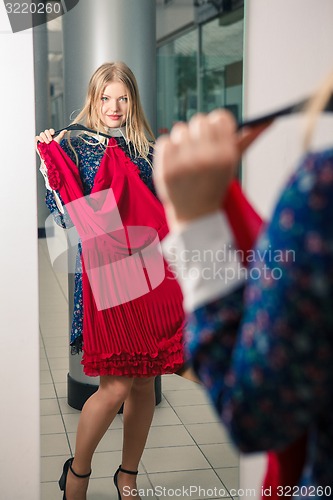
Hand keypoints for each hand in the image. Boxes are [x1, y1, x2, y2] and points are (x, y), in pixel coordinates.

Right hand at [35, 128, 66, 155]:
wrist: (50, 155)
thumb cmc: (54, 148)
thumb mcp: (58, 140)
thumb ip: (61, 135)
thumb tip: (65, 130)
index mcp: (50, 135)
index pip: (50, 130)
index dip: (51, 131)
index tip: (53, 133)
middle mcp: (46, 136)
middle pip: (46, 131)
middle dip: (48, 135)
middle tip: (50, 140)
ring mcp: (41, 138)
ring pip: (41, 133)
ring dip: (44, 137)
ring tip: (47, 143)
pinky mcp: (37, 141)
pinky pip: (37, 137)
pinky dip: (39, 138)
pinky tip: (42, 142)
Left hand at [153, 110, 269, 229]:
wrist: (195, 215)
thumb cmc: (214, 185)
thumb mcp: (232, 164)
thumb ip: (249, 139)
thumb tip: (268, 120)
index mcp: (226, 156)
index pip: (220, 117)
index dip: (216, 124)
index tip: (214, 133)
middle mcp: (206, 159)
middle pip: (199, 120)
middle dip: (199, 132)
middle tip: (199, 148)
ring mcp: (184, 164)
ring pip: (180, 128)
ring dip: (182, 141)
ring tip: (187, 158)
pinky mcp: (165, 169)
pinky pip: (164, 141)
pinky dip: (168, 150)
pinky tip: (175, 162)